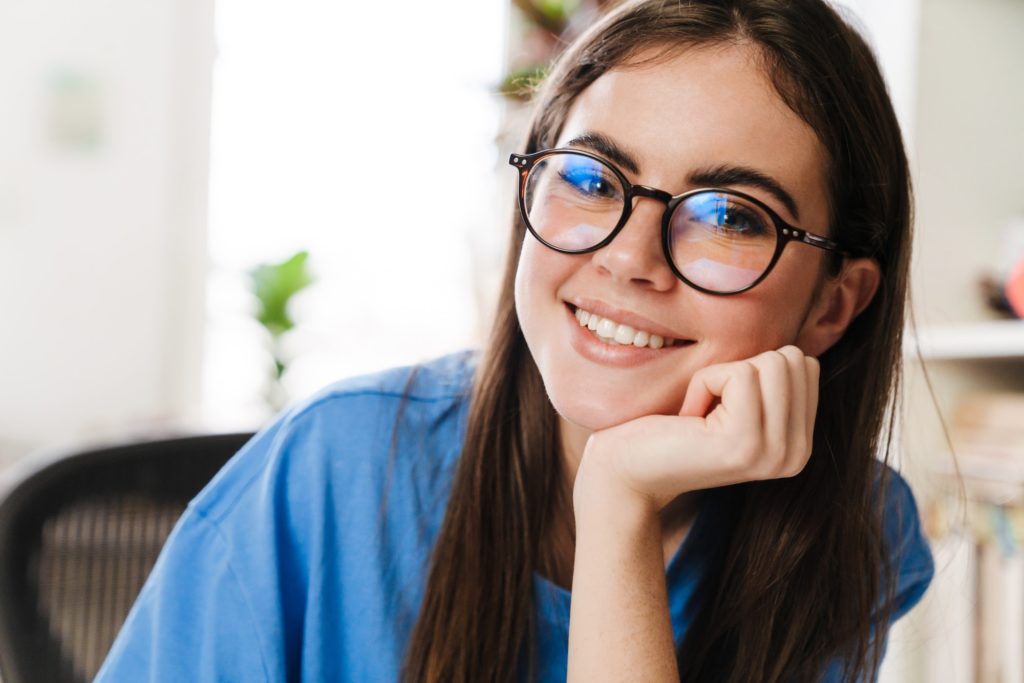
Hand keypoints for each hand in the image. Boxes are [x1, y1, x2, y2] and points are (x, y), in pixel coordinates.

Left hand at [574, 345, 819, 514]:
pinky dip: (704, 383)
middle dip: (740, 369)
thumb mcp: (738, 407)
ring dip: (721, 376)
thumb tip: (799, 349)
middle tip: (708, 408)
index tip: (723, 405)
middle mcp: (796, 455)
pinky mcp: (744, 441)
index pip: (805, 366)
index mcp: (799, 445)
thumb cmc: (675, 429)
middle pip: (792, 360)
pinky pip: (738, 373)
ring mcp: (774, 452)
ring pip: (771, 362)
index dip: (754, 369)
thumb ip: (774, 385)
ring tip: (698, 414)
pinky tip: (688, 418)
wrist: (628, 471)